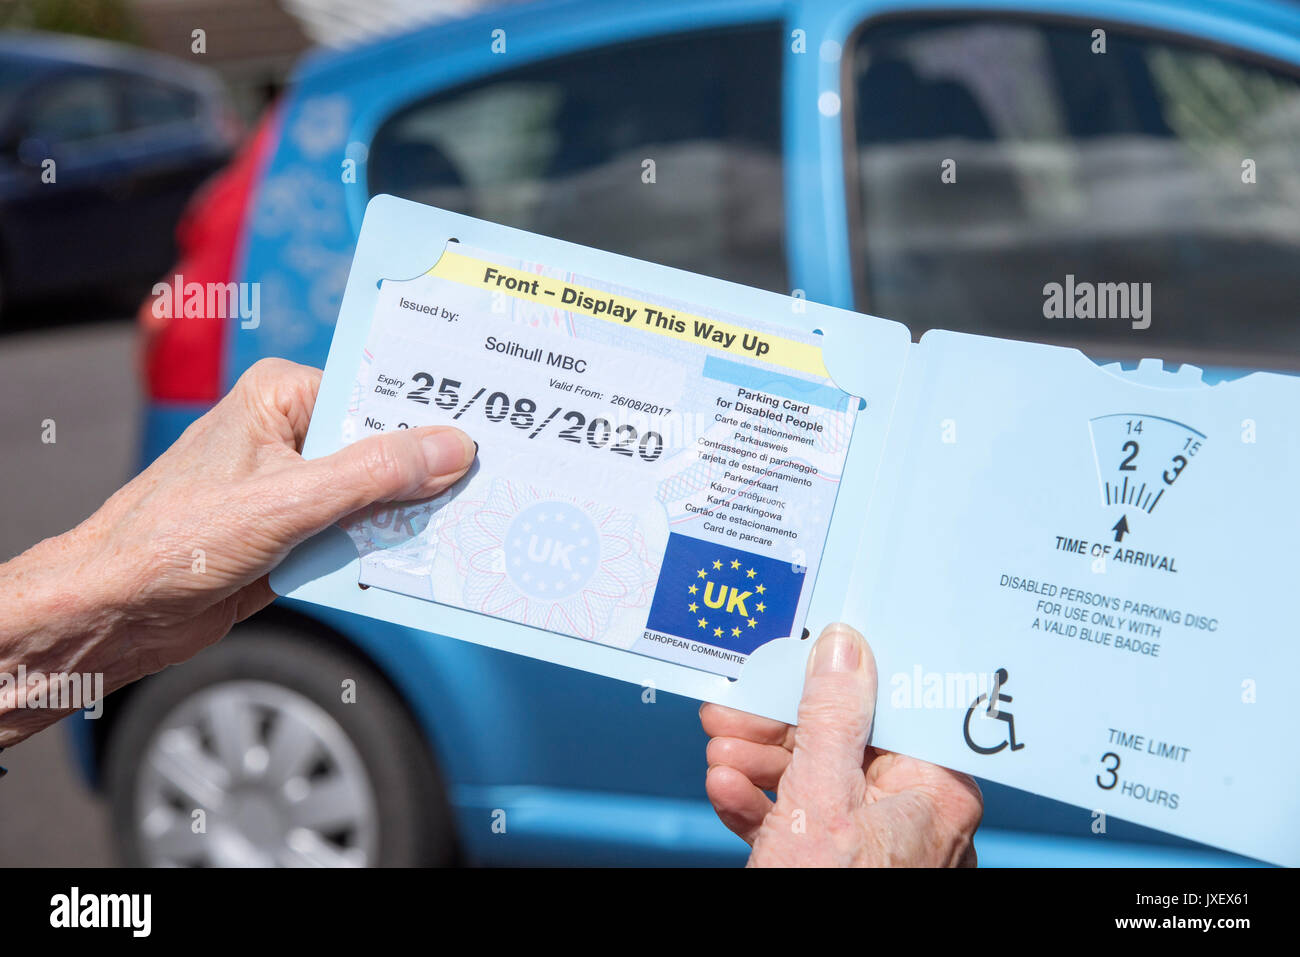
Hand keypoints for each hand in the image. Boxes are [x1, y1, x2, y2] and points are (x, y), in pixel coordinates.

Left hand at [1, 359, 474, 742]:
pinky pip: (357, 534)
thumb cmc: (176, 539)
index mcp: (283, 397)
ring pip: (376, 495)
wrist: (115, 609)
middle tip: (486, 490)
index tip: (487, 438)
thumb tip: (451, 448)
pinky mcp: (294, 532)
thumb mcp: (291, 501)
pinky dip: (382, 550)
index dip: (430, 419)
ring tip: (464, 530)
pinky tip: (419, 562)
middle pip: (383, 447)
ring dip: (407, 520)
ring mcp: (293, 485)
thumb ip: (375, 474)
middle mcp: (290, 433)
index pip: (378, 394)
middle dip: (426, 476)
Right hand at [701, 623, 981, 865]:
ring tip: (721, 755)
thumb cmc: (832, 896)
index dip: (829, 682)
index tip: (789, 667)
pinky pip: (807, 825)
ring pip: (819, 784)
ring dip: (760, 764)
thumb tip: (843, 649)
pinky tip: (730, 794)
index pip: (887, 708)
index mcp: (935, 791)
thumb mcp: (819, 792)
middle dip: (776, 729)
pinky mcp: (845, 871)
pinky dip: (765, 807)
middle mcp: (918, 819)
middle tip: (732, 712)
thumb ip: (830, 715)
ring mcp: (882, 850)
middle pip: (844, 744)